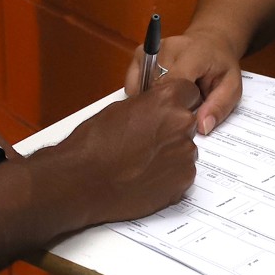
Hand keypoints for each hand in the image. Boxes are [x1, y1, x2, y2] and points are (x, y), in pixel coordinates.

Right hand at [56, 78, 201, 222]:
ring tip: (142, 163)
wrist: (84, 181)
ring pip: (184, 150)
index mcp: (167, 100)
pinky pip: (182, 173)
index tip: (170, 109)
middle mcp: (181, 124)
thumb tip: (151, 110)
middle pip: (187, 123)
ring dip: (170, 154)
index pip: (190, 92)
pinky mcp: (183, 181)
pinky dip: (169, 175)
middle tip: (149, 142)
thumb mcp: (118, 110)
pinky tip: (146, 177)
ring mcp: (185, 154)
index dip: (178, 102)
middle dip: (172, 130)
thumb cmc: (93, 145)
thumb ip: (145, 107)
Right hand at [125, 27, 241, 135]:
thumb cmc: (220, 65)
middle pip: (153, 88)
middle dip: (162, 107)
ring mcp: (152, 49)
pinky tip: (157, 98)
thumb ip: (219, 106)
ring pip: (141, 87)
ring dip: (151, 101)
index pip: (172, 85)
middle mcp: (168, 48)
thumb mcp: (232, 86)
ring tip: (167, 105)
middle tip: (174, 117)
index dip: (173, 108)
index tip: (178, 123)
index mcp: (193, 54)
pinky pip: (133, 82)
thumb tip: (202, 127)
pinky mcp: (140, 54)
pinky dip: (142, 94)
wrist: (210, 41)